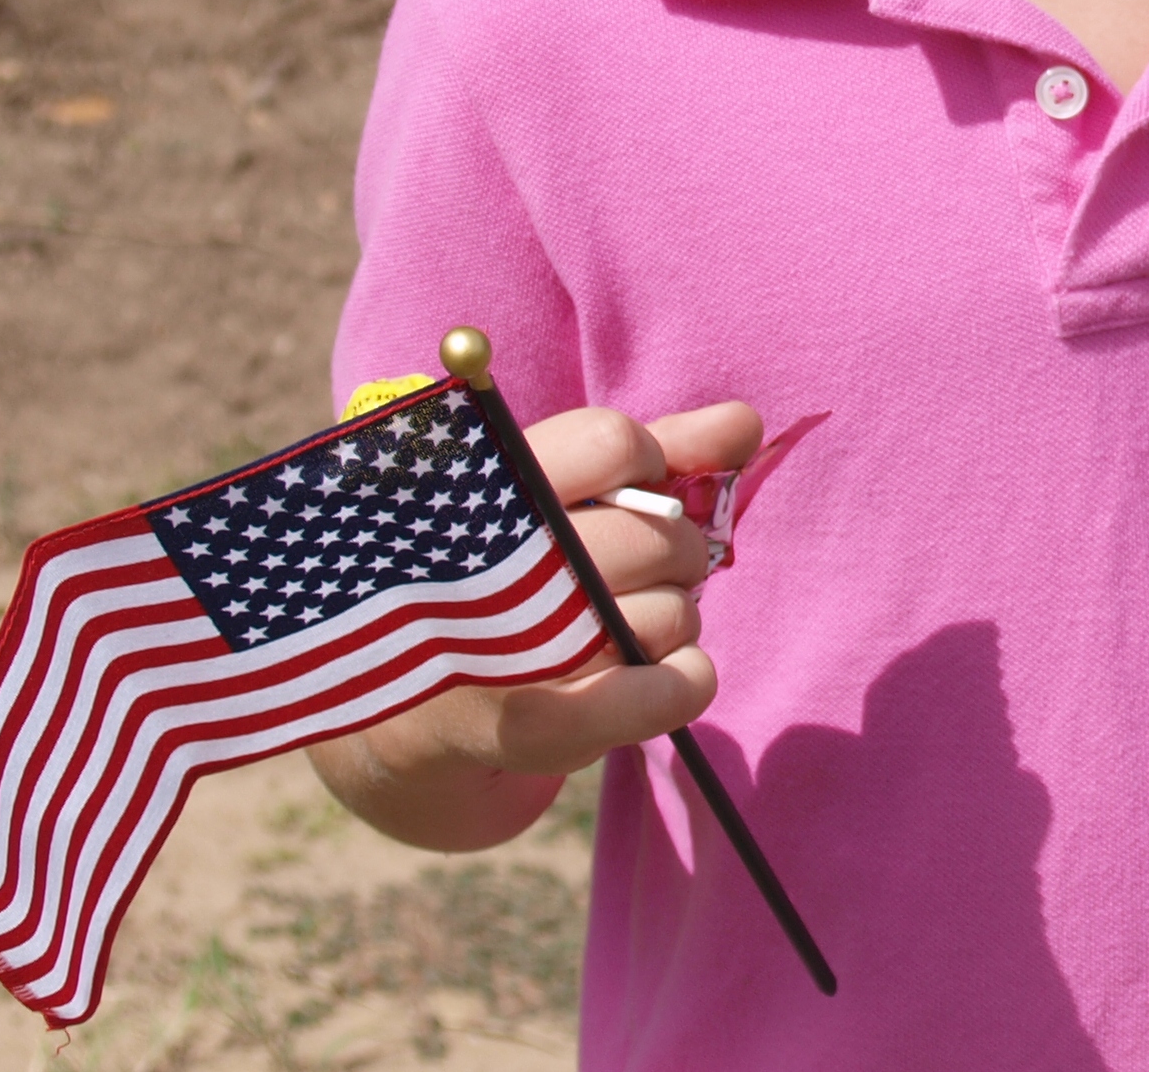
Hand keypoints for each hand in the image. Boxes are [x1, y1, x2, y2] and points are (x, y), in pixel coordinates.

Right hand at [308, 398, 761, 848]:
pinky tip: (675, 673)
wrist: (403, 708)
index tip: (628, 487)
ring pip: (665, 614)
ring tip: (626, 623)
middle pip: (654, 537)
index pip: (612, 441)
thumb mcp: (555, 492)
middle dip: (675, 550)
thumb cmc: (499, 570)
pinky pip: (652, 695)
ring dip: (671, 618)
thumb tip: (745, 423)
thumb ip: (658, 448)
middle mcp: (490, 559)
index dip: (646, 462)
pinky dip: (683, 682)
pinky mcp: (528, 726)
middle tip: (648, 566)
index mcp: (483, 482)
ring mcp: (507, 646)